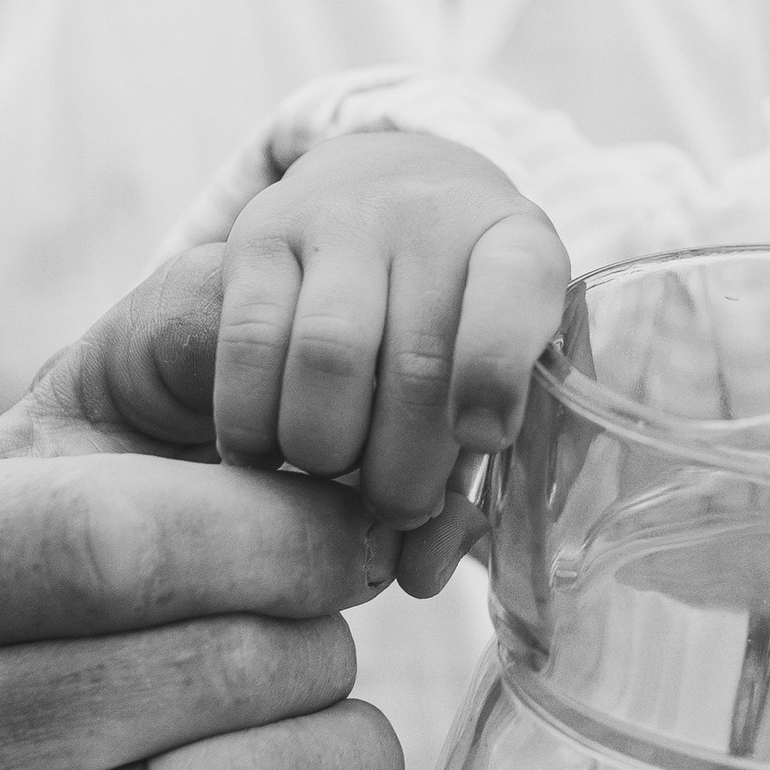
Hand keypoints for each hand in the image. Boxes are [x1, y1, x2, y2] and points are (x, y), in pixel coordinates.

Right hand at [0, 264, 484, 769]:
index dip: (282, 532)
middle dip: (316, 647)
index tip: (350, 537)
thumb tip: (271, 276)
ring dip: (346, 759)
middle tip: (300, 657)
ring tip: (307, 748)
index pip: (128, 537)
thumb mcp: (47, 479)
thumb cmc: (24, 640)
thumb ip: (161, 372)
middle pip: (227, 662)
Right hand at [210, 134, 571, 556]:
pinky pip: (251, 346)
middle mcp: (431, 217)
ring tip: (332, 475)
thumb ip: (475, 476)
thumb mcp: (494, 378)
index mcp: (517, 243)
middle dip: (403, 467)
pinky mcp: (258, 233)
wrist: (381, 196)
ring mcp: (341, 218)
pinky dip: (255, 421)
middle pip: (417, 363)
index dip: (498, 371)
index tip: (483, 439)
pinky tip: (268, 449)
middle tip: (394, 507)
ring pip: (327, 358)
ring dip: (326, 449)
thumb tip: (420, 573)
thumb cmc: (455, 320)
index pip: (518, 288)